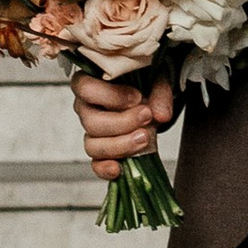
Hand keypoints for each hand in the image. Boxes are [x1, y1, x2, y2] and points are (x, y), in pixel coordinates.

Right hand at [72, 66, 172, 183]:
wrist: (150, 99)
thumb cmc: (144, 83)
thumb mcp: (154, 78)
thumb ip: (159, 92)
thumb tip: (162, 115)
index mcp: (90, 83)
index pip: (85, 89)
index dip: (110, 96)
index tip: (137, 97)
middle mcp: (86, 109)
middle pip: (92, 122)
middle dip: (122, 122)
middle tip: (147, 116)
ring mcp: (92, 133)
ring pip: (93, 145)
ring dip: (121, 145)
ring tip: (144, 138)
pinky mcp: (101, 153)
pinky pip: (96, 165)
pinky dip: (106, 169)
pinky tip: (119, 168)